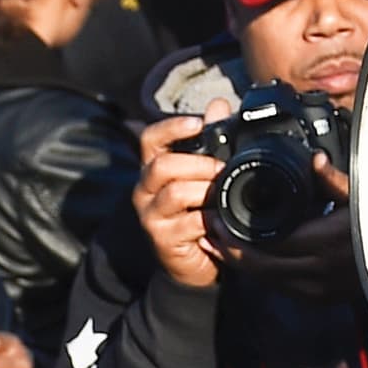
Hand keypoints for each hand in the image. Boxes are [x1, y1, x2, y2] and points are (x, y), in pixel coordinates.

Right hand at [134, 112, 227, 291]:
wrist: (194, 262)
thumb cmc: (199, 213)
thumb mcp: (205, 175)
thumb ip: (211, 140)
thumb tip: (219, 104)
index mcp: (154, 168)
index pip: (151, 139)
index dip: (171, 127)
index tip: (197, 123)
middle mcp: (146, 189)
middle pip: (162, 165)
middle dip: (198, 164)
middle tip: (222, 169)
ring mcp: (151, 215)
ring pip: (174, 193)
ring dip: (204, 191)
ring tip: (221, 194)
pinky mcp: (162, 239)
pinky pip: (187, 223)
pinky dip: (208, 220)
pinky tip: (219, 222)